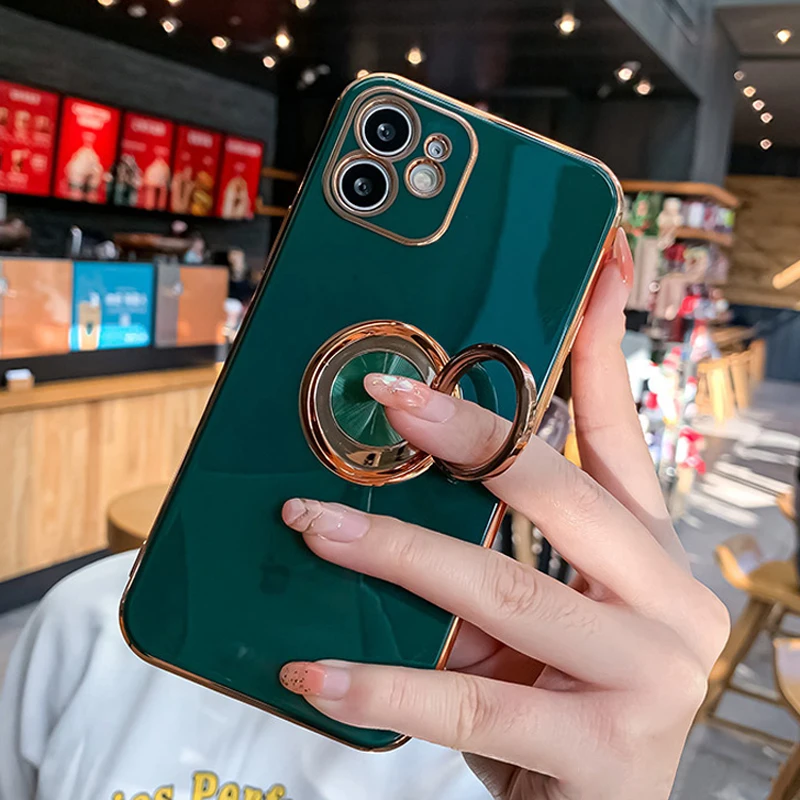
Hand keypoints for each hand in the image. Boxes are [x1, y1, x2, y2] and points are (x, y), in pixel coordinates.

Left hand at [279, 229, 728, 799]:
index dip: (603, 344)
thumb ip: (481, 564)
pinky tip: (319, 671)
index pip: (621, 430)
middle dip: (469, 436)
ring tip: (315, 525)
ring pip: (505, 589)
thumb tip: (383, 510)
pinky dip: (386, 683)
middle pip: (558, 492)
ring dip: (397, 552)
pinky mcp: (609, 748)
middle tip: (389, 398)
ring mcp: (651, 674)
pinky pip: (474, 701)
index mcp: (644, 554)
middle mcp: (666, 598)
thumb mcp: (526, 625)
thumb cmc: (560, 704)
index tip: (592, 264)